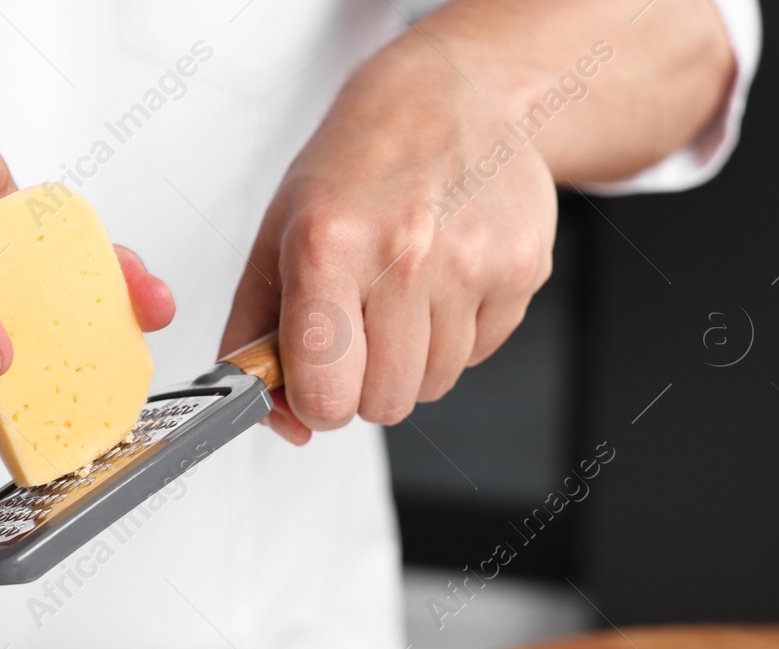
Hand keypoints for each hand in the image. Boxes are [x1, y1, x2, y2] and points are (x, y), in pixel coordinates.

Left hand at [220, 49, 556, 443]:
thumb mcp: (275, 241)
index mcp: (328, 247)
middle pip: (384, 405)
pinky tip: (442, 280)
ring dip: (411, 358)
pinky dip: (455, 334)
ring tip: (401, 293)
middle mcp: (405, 254)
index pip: (326, 396)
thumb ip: (255, 342)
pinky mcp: (522, 269)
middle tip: (358, 326)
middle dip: (364, 382)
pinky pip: (479, 356)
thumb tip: (282, 422)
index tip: (316, 376)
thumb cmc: (355, 170)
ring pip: (433, 386)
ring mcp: (473, 263)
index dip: (316, 401)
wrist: (448, 97)